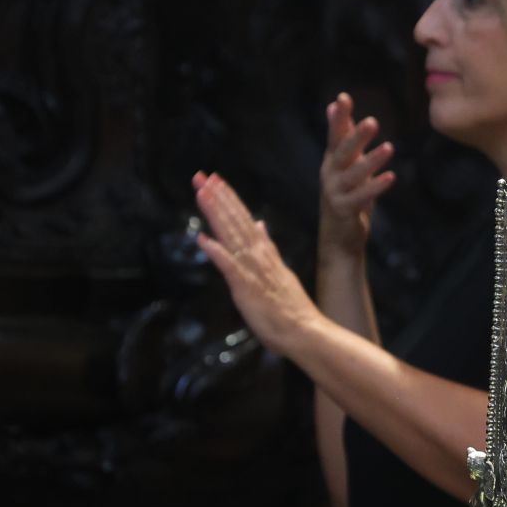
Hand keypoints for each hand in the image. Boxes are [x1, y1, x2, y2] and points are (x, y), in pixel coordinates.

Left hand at [193, 171, 322, 355]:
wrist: (306, 331)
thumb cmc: (291, 309)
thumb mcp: (280, 271)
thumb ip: (268, 247)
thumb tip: (261, 225)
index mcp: (265, 253)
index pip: (245, 219)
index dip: (229, 199)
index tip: (216, 181)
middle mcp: (259, 256)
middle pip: (235, 220)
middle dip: (217, 197)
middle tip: (200, 176)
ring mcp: (253, 270)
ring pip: (231, 235)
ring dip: (215, 213)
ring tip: (201, 193)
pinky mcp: (246, 287)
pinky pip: (229, 266)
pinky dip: (215, 251)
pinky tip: (201, 239)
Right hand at [319, 92, 395, 257]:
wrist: (338, 236)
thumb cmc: (344, 194)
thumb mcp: (344, 163)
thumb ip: (343, 136)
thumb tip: (335, 105)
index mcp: (332, 161)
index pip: (335, 135)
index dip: (339, 117)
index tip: (343, 98)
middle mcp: (330, 174)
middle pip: (342, 152)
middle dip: (355, 136)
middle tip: (372, 121)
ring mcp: (335, 192)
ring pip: (353, 174)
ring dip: (372, 161)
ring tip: (390, 147)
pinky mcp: (344, 210)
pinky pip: (361, 197)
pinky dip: (375, 187)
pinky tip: (391, 176)